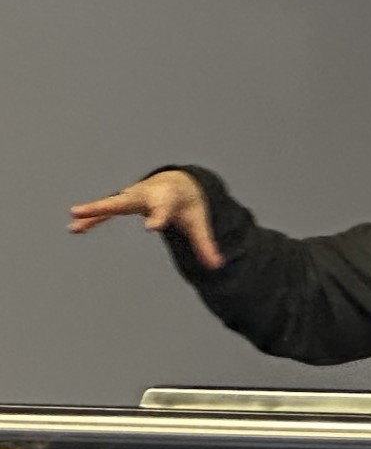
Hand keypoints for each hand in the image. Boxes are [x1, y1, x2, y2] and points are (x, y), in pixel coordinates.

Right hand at [69, 170, 223, 269]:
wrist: (179, 183)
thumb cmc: (188, 204)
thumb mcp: (198, 222)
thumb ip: (205, 244)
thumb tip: (217, 265)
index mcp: (167, 200)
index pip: (163, 210)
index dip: (159, 218)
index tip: (152, 227)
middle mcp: (147, 195)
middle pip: (128, 200)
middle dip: (113, 204)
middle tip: (97, 209)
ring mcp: (133, 196)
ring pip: (111, 203)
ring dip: (94, 211)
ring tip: (74, 221)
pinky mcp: (125, 202)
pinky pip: (106, 211)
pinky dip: (92, 218)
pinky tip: (75, 227)